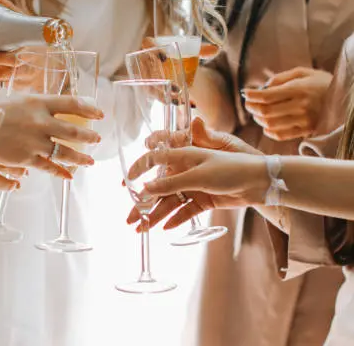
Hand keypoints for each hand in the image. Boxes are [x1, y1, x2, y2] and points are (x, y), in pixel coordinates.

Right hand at [0, 96, 103, 177]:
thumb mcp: (19, 100)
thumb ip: (38, 104)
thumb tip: (54, 107)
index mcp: (38, 103)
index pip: (71, 104)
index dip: (89, 108)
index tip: (100, 113)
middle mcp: (40, 122)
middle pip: (73, 131)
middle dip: (89, 137)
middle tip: (98, 139)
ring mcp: (34, 142)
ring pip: (64, 152)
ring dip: (80, 157)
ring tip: (90, 161)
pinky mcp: (26, 158)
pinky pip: (48, 167)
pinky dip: (60, 172)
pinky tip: (69, 176)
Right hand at [128, 147, 268, 230]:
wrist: (260, 182)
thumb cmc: (232, 168)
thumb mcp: (198, 174)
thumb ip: (172, 182)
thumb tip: (146, 187)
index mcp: (183, 156)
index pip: (155, 161)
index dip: (139, 171)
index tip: (126, 183)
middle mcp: (186, 171)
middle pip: (159, 188)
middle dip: (144, 204)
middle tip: (130, 218)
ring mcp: (194, 186)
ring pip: (170, 202)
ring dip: (156, 215)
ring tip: (142, 229)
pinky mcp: (204, 200)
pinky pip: (186, 211)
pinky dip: (176, 219)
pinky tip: (165, 228)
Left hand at [242, 67, 332, 140]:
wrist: (345, 98)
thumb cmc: (320, 82)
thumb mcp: (303, 73)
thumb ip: (281, 78)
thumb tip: (262, 88)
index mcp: (298, 89)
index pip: (267, 96)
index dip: (252, 96)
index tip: (245, 93)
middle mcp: (301, 106)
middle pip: (265, 111)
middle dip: (252, 108)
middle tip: (249, 104)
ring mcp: (304, 120)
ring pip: (270, 124)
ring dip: (259, 119)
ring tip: (258, 113)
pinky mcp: (306, 130)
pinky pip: (281, 135)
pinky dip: (269, 131)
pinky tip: (267, 125)